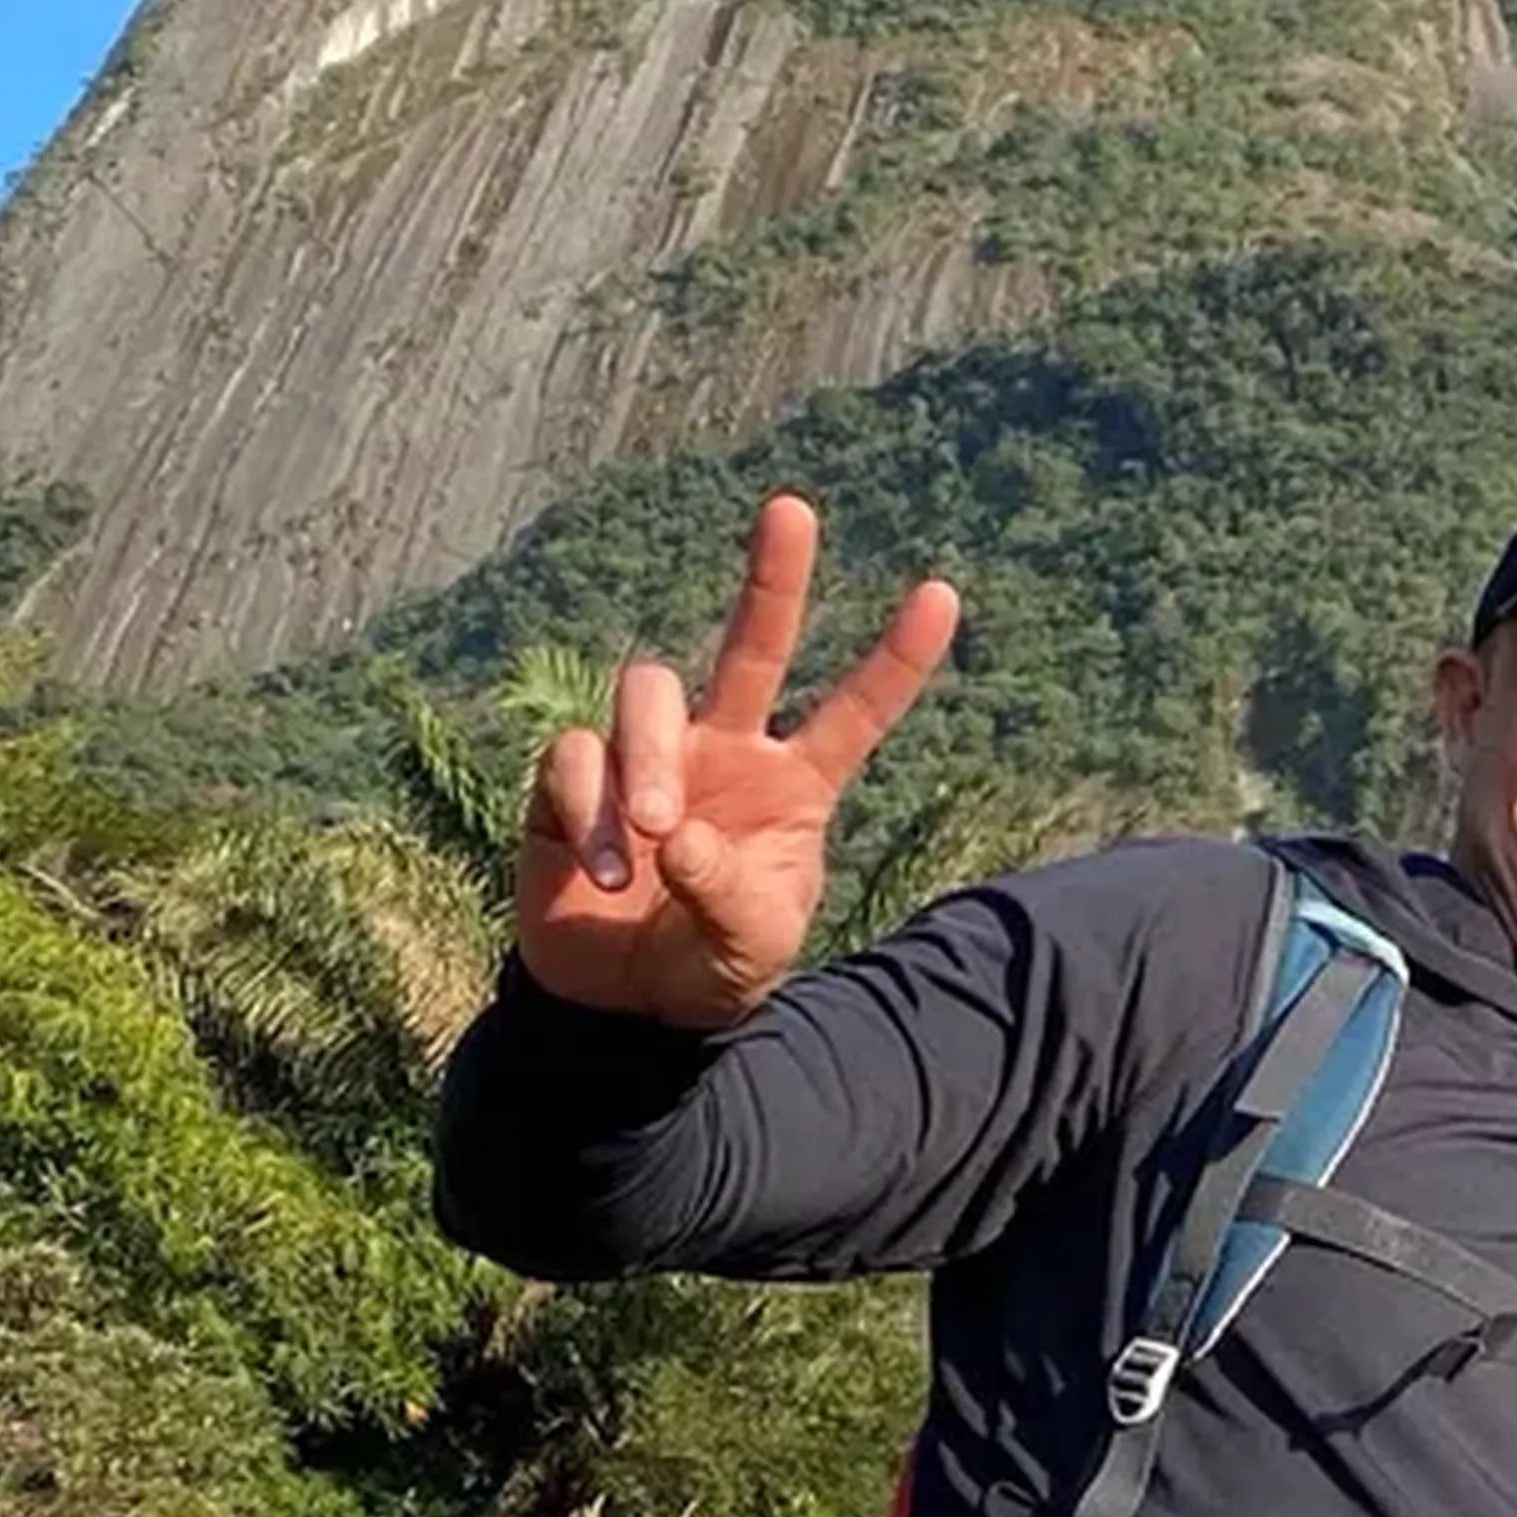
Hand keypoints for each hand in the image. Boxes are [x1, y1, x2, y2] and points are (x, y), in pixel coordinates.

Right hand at [515, 495, 960, 1027]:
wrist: (622, 1007)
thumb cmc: (709, 966)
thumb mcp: (750, 949)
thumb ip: (729, 895)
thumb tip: (678, 836)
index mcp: (793, 785)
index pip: (854, 712)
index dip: (896, 658)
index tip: (944, 594)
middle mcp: (725, 750)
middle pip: (751, 644)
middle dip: (775, 577)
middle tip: (795, 509)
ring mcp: (648, 756)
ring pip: (647, 688)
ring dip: (645, 756)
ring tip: (650, 835)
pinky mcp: (573, 779)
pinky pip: (572, 754)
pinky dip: (585, 806)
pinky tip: (602, 868)